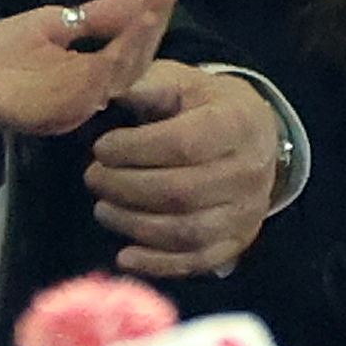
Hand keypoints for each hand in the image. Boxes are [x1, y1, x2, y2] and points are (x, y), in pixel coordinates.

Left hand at [0, 0, 174, 142]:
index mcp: (85, 74)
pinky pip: (95, 84)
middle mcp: (86, 94)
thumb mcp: (50, 25)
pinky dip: (114, 58)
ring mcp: (74, 104)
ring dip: (139, 42)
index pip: (128, 50)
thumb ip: (92, 18)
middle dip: (151, 31)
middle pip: (133, 66)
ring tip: (154, 9)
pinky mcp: (58, 110)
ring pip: (120, 76)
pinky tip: (125, 35)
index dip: (149, 24)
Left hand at [85, 63, 284, 278]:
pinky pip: (195, 262)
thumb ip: (145, 85)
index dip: (134, 150)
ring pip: (185, 231)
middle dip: (125, 188)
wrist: (253, 136)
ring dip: (134, 224)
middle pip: (180, 191)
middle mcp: (249, 171)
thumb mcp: (181, 82)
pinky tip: (124, 256)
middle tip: (92, 177)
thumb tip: (103, 89)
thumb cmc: (205, 106)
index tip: (100, 147)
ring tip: (103, 208)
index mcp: (237, 123)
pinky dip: (156, 264)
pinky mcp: (237, 242)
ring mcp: (246, 212)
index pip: (183, 144)